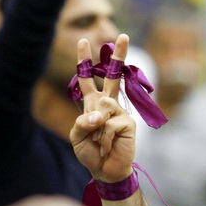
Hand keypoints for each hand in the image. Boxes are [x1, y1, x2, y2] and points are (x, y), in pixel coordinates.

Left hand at [70, 34, 135, 182]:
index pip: (86, 78)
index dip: (84, 60)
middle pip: (112, 75)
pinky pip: (110, 124)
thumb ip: (82, 122)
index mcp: (93, 103)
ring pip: (103, 107)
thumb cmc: (90, 152)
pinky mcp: (128, 122)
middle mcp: (107, 103)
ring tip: (99, 142)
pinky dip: (105, 137)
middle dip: (118, 55)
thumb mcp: (76, 136)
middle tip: (123, 35)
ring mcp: (119, 111)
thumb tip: (99, 114)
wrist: (105, 170)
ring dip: (96, 129)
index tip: (83, 40)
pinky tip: (109, 145)